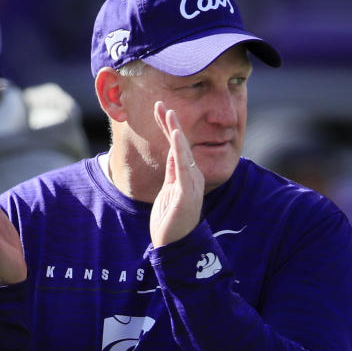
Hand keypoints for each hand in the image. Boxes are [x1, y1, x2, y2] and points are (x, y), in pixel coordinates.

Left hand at [149, 101, 204, 246]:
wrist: (176, 247)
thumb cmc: (171, 221)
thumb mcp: (168, 190)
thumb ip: (172, 172)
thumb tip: (172, 151)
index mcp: (186, 176)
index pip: (176, 146)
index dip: (169, 127)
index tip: (161, 108)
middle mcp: (191, 177)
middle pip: (180, 144)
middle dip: (170, 123)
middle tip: (161, 103)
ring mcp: (190, 185)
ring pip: (183, 152)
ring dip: (175, 131)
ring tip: (169, 113)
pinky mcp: (186, 194)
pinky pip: (184, 168)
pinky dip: (180, 150)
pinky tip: (176, 136)